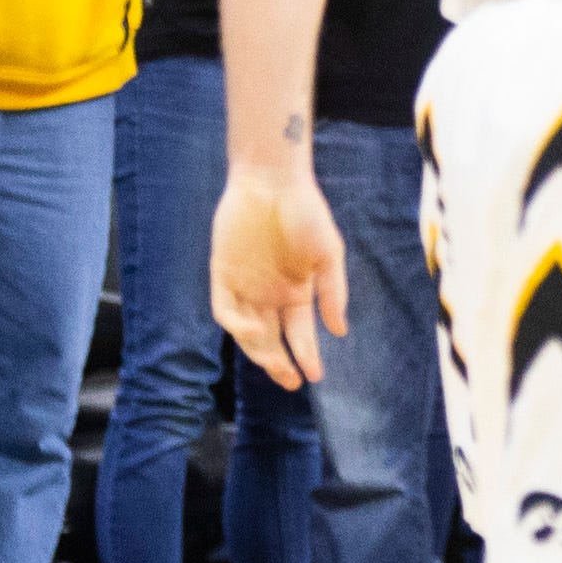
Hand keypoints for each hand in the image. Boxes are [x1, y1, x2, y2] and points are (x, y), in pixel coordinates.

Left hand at [212, 165, 349, 388]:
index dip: (307, 355)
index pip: (300, 334)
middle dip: (280, 363)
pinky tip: (253, 329)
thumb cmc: (306, 213)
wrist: (272, 181)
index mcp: (296, 292)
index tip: (315, 376)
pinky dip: (237, 324)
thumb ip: (333, 292)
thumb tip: (339, 330)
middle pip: (271, 339)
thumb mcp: (329, 254)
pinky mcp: (222, 274)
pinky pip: (225, 308)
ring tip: (275, 365)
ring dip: (260, 351)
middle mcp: (269, 294)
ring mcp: (244, 286)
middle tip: (290, 381)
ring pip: (248, 331)